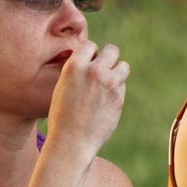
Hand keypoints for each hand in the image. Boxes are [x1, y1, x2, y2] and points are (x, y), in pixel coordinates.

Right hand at [47, 40, 129, 161]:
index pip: (90, 45)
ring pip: (124, 66)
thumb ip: (78, 71)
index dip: (91, 54)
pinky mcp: (119, 97)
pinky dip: (116, 91)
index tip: (89, 64)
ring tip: (107, 85)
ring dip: (118, 72)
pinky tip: (105, 103)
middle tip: (103, 70)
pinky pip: (122, 85)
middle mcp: (93, 71)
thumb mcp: (63, 86)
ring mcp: (109, 84)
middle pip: (112, 50)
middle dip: (109, 58)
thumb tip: (95, 59)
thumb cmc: (63, 115)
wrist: (71, 141)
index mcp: (74, 66)